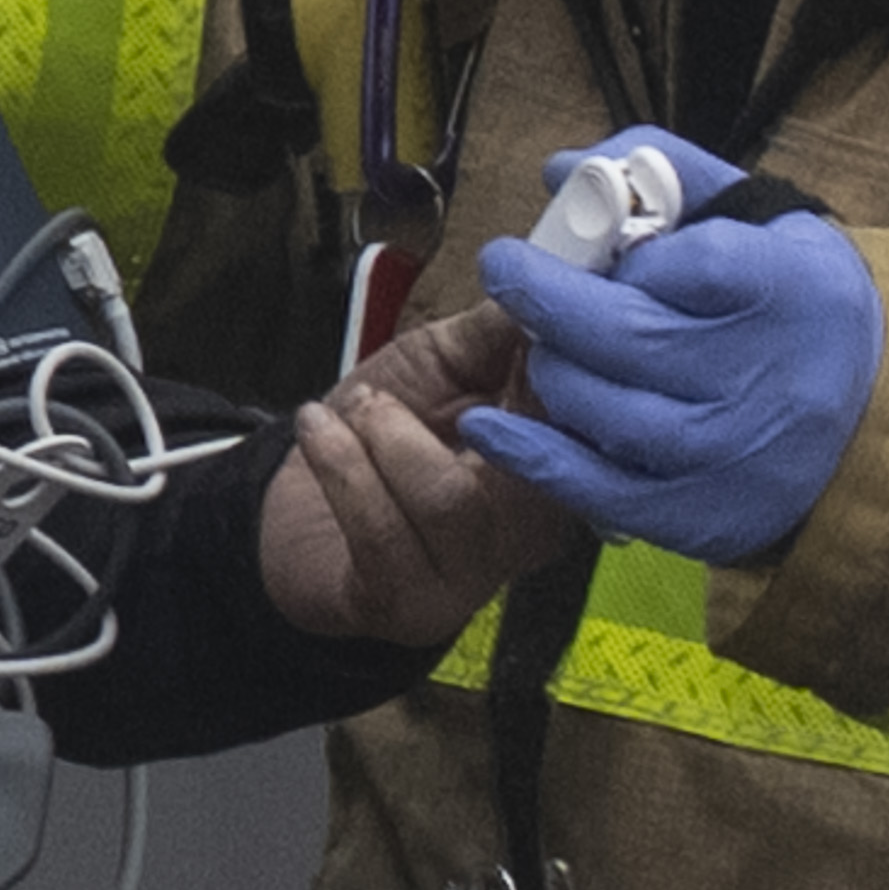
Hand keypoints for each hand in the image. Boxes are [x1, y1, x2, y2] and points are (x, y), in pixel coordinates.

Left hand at [257, 300, 576, 642]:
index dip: (562, 362)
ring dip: (384, 433)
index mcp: (558, 465)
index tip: (531, 307)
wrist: (298, 520)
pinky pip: (380, 528)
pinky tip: (320, 429)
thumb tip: (541, 286)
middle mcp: (531, 528)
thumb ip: (496, 331)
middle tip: (431, 362)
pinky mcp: (406, 602)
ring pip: (448, 498)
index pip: (590, 420)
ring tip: (357, 409)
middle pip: (543, 466)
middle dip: (480, 391)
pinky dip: (340, 464)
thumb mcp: (441, 365)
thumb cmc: (377, 439)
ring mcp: (472, 574)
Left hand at [466, 133, 880, 566]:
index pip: (682, 260)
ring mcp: (732, 454)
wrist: (869, 418)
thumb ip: (662, 174)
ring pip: (601, 408)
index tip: (594, 240)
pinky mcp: (701, 513)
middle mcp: (765, 377)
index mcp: (789, 289)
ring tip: (548, 345)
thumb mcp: (756, 219)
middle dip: (546, 298)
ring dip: (551, 369)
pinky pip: (597, 488)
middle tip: (508, 271)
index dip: (626, 250)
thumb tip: (562, 172)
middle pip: (626, 336)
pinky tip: (489, 426)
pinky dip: (533, 456)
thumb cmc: (790, 301)